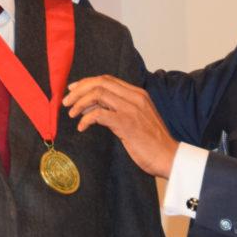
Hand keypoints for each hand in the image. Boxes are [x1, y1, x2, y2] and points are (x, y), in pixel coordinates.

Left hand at [63, 75, 177, 177]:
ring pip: (98, 94)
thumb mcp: (135, 119)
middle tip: (67, 102)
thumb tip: (90, 107)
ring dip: (80, 103)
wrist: (169, 157)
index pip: (107, 79)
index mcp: (137, 94)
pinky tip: (82, 127)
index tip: (73, 89)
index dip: (87, 82)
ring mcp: (131, 109)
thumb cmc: (151, 142)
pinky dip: (86, 119)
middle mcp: (135, 97)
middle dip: (79, 90)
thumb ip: (116, 109)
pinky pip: (99, 114)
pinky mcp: (126, 123)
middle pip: (100, 82)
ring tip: (72, 114)